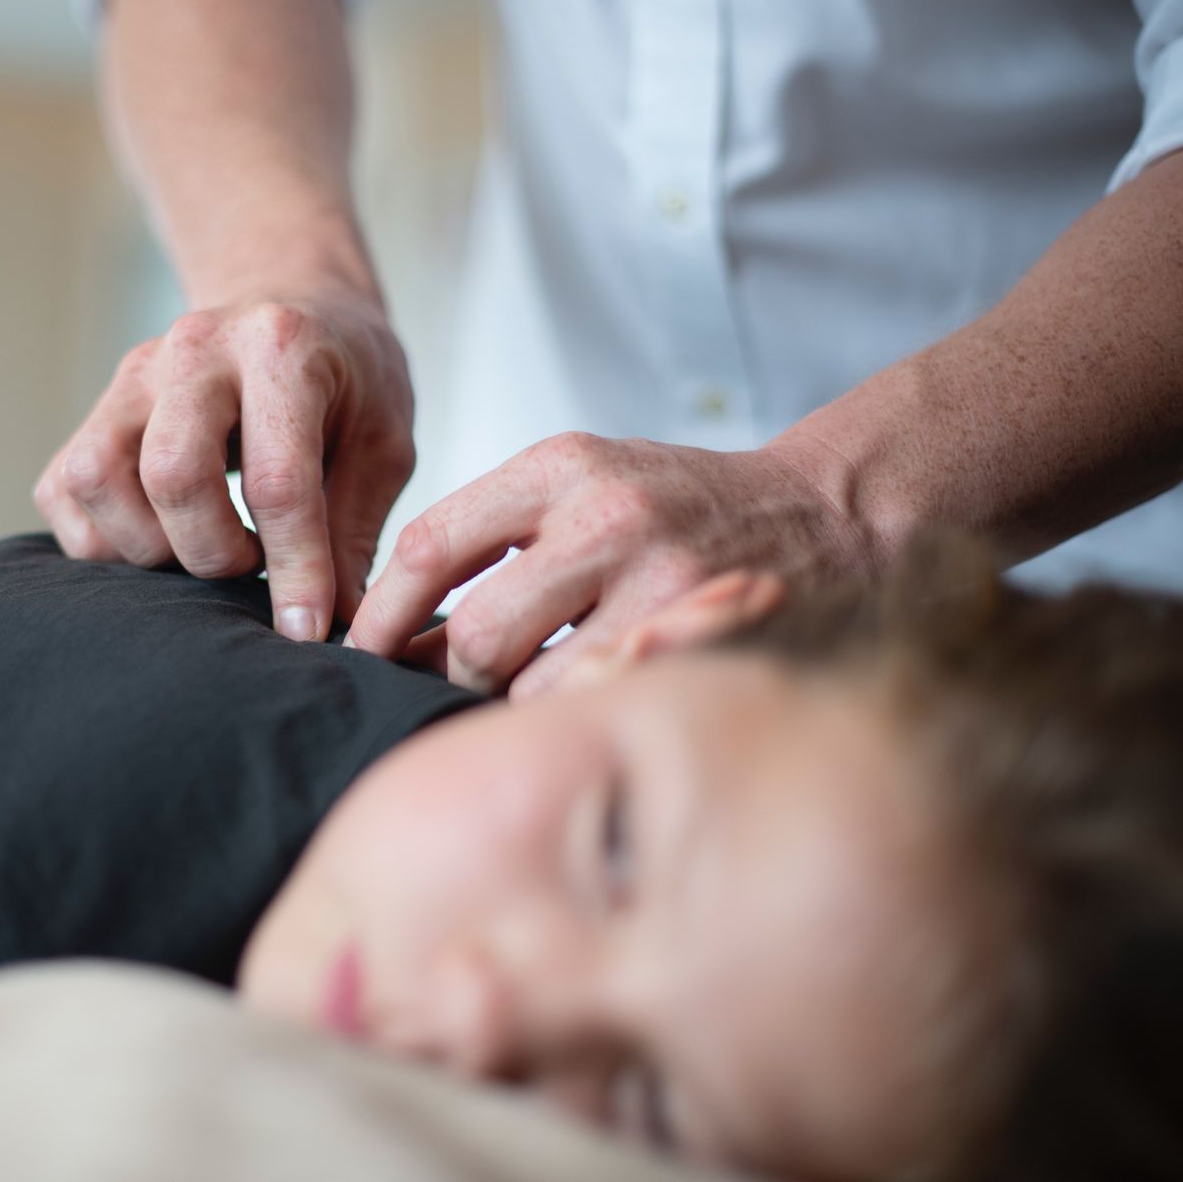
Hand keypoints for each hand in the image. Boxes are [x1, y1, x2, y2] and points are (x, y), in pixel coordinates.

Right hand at [34, 289, 415, 640]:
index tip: (308, 628)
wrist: (293, 311)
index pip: (277, 479)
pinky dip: (103, 540)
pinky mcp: (93, 409)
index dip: (294, 568)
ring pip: (98, 480)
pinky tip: (161, 539)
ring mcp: (131, 376)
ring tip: (206, 547)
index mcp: (280, 349)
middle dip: (213, 553)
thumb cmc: (347, 384)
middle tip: (252, 562)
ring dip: (150, 546)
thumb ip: (354, 529)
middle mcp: (193, 351)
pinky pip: (64, 491)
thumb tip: (337, 628)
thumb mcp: (383, 442)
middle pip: (171, 475)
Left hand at [342, 432, 870, 696]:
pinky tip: (576, 710)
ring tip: (515, 701)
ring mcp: (660, 580)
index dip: (384, 612)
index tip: (360, 652)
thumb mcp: (584, 485)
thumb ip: (499, 540)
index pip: (432, 544)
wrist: (822, 513)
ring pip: (535, 682)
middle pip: (477, 630)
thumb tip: (401, 636)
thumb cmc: (680, 510)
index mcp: (559, 466)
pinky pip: (601, 704)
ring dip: (511, 706)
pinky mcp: (704, 635)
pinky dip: (574, 716)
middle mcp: (606, 515)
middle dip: (451, 674)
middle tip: (447, 688)